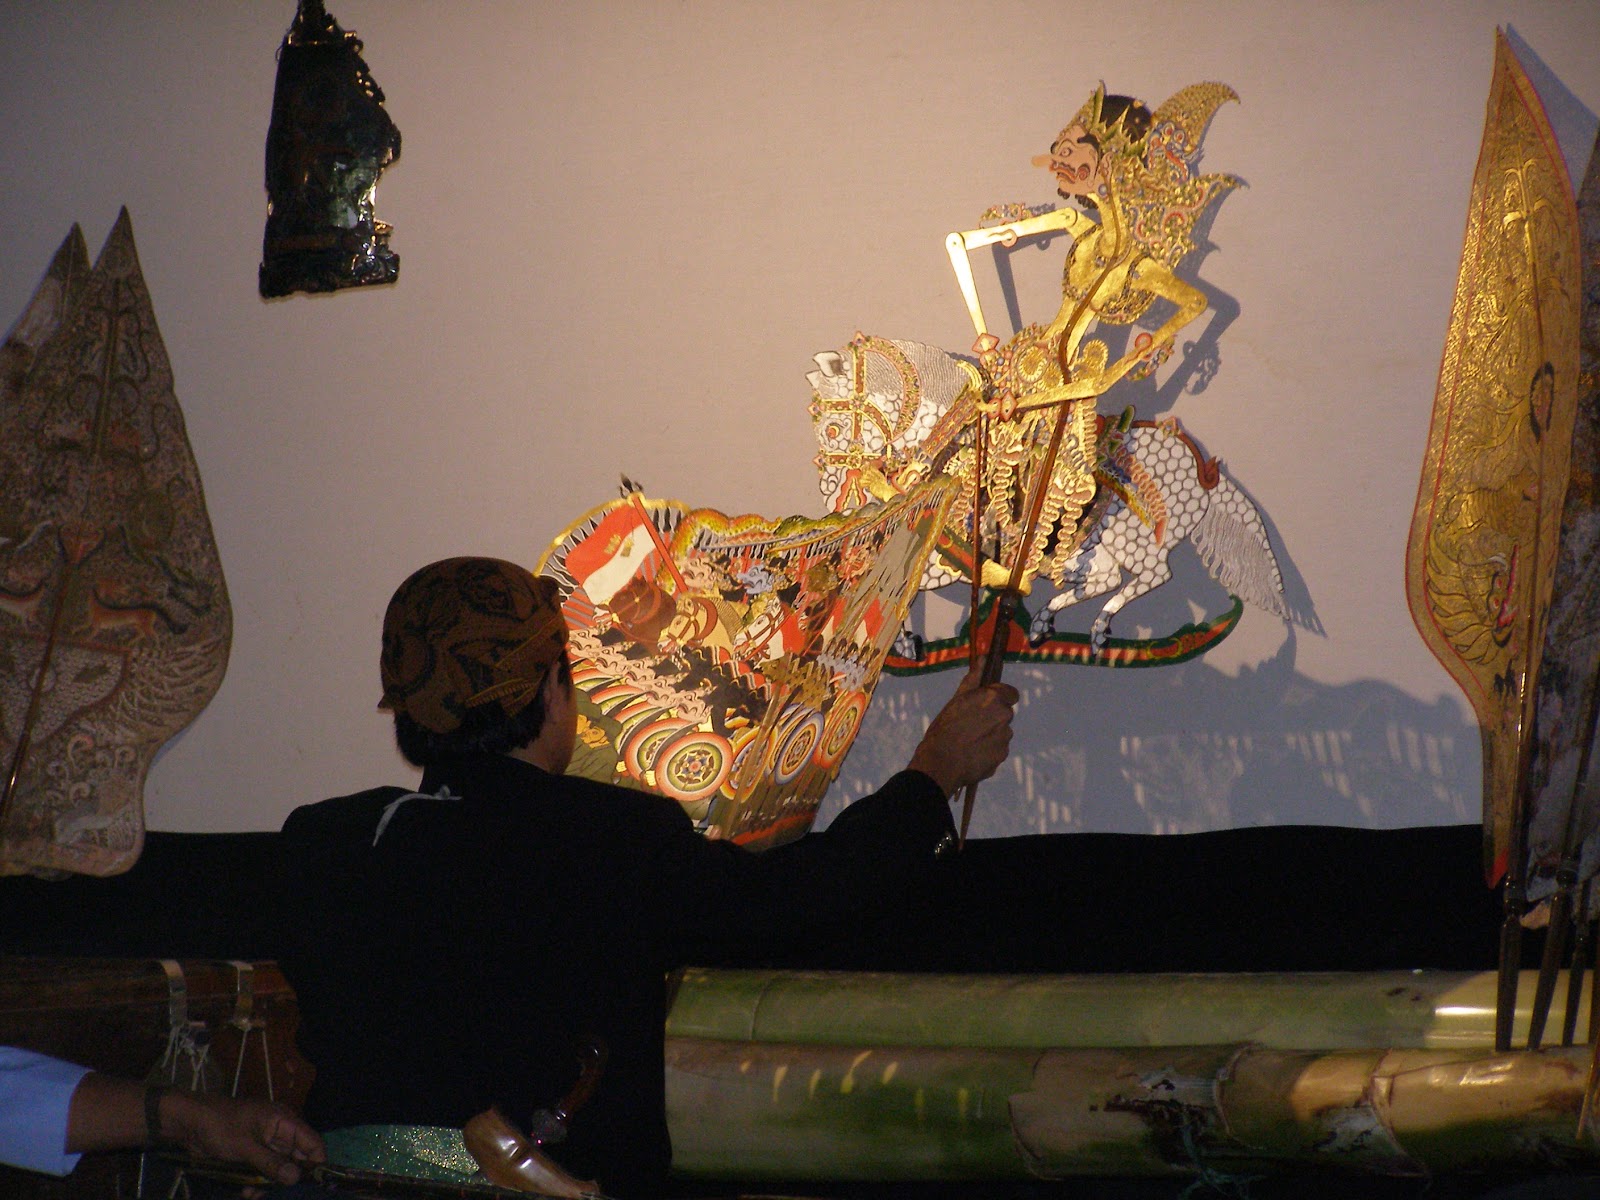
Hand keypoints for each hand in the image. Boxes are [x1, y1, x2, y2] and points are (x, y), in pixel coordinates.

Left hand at [161, 1089, 325, 1184]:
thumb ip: (271, 1163)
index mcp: (284, 1121)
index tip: (311, 1185)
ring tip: (253, 1194)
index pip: (312, 1142)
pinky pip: (263, 1170)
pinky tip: (246, 1191)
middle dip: (288, 1178)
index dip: (316, 1163)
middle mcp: (279, 1132)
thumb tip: (296, 1178)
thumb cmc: (221, 1127)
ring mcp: (265, 1143)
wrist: (189, 1123)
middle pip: (296, 1158)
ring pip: (278, 1168)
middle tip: (276, 1194)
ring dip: (269, 1183)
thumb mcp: (246, 1147)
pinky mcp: (252, 1153)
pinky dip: (257, 1181)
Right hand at [906, 665, 1018, 796]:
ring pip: (1001, 732)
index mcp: (994, 699)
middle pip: (1004, 713)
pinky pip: (998, 749)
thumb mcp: (955, 701)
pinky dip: (988, 750)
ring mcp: (1005, 738)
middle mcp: (1004, 717)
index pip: (1011, 693)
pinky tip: (972, 753)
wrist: (940, 764)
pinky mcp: (1002, 757)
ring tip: (969, 742)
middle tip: (971, 724)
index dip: (998, 697)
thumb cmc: (944, 729)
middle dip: (992, 716)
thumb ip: (973, 680)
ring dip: (990, 734)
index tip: (984, 704)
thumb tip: (983, 658)